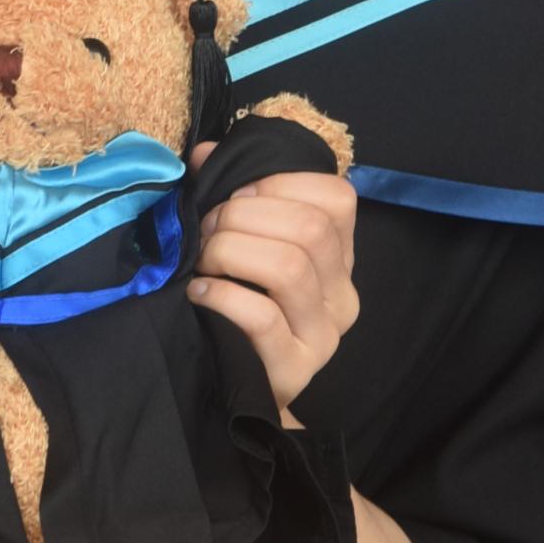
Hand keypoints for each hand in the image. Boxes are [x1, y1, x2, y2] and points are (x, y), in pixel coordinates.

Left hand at [183, 137, 360, 414]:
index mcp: (340, 256)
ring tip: (202, 260)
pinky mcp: (294, 369)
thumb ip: (231, 196)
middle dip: (243, 216)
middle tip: (207, 229)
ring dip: (231, 252)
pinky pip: (261, 318)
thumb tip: (203, 154)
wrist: (238, 389)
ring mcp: (324, 335)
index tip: (237, 195)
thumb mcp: (246, 247)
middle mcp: (343, 294)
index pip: (338, 199)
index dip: (280, 183)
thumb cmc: (240, 304)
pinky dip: (222, 295)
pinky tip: (200, 292)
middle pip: (309, 229)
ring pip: (289, 268)